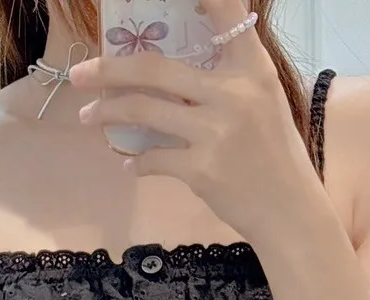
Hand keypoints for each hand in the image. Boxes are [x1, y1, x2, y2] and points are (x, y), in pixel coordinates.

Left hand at [70, 0, 318, 242]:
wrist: (289, 210)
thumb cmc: (275, 154)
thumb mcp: (263, 100)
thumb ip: (228, 75)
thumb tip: (174, 68)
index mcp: (253, 70)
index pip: (227, 13)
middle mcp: (233, 95)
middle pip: (155, 70)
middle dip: (108, 71)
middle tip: (79, 75)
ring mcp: (215, 133)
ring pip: (144, 112)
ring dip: (107, 114)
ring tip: (86, 117)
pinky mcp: (201, 170)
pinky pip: (154, 159)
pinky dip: (137, 161)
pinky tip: (129, 162)